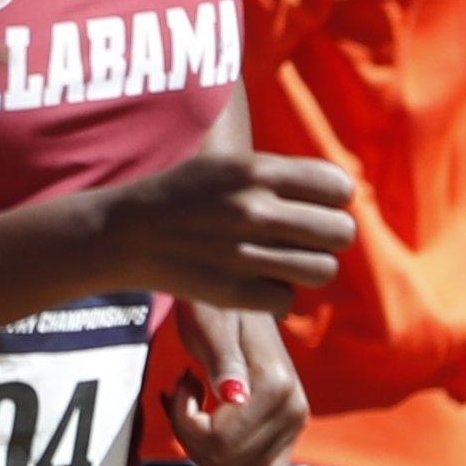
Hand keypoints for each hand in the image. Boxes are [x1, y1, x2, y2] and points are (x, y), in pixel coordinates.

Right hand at [82, 153, 356, 314]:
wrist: (125, 233)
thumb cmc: (181, 195)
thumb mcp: (226, 165)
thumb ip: (280, 174)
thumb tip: (340, 193)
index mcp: (256, 170)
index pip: (339, 187)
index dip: (333, 199)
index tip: (314, 205)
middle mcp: (255, 209)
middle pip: (341, 232)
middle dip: (327, 236)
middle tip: (301, 238)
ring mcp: (245, 253)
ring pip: (323, 269)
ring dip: (307, 267)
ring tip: (281, 261)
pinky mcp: (233, 292)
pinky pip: (288, 300)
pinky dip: (275, 295)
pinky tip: (253, 281)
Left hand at [167, 303, 305, 465]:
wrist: (242, 301)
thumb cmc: (216, 308)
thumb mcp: (213, 324)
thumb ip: (224, 360)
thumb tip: (231, 396)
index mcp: (277, 386)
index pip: (219, 437)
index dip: (184, 418)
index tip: (181, 381)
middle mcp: (293, 413)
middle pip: (223, 462)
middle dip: (188, 435)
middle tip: (182, 394)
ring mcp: (292, 430)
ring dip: (198, 451)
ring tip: (192, 409)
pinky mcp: (284, 441)